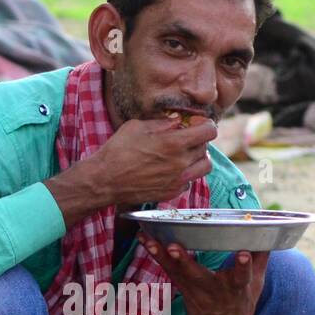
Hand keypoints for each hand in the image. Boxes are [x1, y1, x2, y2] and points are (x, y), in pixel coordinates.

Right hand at [45, 115, 215, 226]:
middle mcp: (180, 163)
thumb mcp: (138, 126)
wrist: (105, 180)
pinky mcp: (171, 192)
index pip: (209, 131)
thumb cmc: (118, 151)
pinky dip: (186, 174)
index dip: (205, 124)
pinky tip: (172, 170)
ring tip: (184, 155)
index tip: (197, 124)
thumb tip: (177, 122)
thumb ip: (162, 123)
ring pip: (204, 167)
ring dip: (198, 158)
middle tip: (186, 138)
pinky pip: (189, 182)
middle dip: (198, 140)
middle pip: (206, 148)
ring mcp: (177, 180)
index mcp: (174, 143)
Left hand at [139, 232, 268, 314]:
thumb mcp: (256, 286)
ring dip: (162, 256)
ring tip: (150, 241)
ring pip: (177, 272)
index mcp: (237, 289)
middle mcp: (214, 290)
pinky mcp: (182, 286)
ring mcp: (195, 290)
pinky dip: (155, 253)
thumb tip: (270, 233)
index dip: (243, 266)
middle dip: (186, 263)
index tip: (243, 254)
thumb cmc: (240, 305)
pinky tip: (144, 239)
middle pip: (198, 276)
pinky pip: (167, 269)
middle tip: (175, 248)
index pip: (242, 277)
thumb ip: (261, 259)